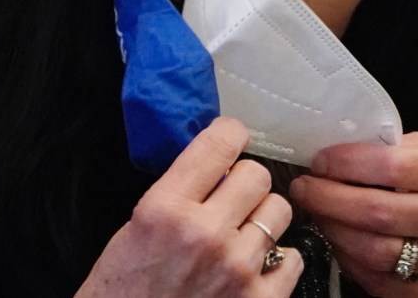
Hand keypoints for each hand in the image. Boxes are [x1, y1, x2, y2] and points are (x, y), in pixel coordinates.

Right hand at [76, 117, 302, 297]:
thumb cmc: (124, 290)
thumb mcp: (135, 227)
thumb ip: (177, 193)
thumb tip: (217, 166)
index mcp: (165, 208)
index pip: (219, 143)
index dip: (229, 135)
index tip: (230, 140)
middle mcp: (204, 233)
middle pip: (257, 174)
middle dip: (245, 181)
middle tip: (232, 197)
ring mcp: (236, 268)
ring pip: (279, 211)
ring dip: (261, 219)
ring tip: (242, 234)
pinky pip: (293, 257)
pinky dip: (277, 260)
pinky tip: (256, 267)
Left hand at [289, 132, 417, 296]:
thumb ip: (406, 149)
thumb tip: (345, 147)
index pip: (391, 166)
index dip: (345, 163)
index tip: (320, 161)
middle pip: (376, 212)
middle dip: (326, 199)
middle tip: (303, 188)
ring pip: (374, 252)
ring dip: (332, 231)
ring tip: (316, 214)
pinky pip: (381, 282)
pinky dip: (350, 262)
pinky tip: (340, 242)